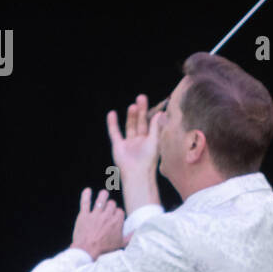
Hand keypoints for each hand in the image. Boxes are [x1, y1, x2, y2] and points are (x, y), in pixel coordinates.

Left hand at [71, 187, 125, 260]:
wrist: (86, 252)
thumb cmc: (103, 249)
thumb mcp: (120, 244)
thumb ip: (130, 236)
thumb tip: (138, 231)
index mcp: (116, 221)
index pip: (119, 211)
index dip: (116, 214)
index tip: (114, 219)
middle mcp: (107, 216)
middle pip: (111, 204)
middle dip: (110, 206)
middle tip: (106, 211)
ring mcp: (95, 215)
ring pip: (101, 199)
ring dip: (103, 195)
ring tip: (103, 195)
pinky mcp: (84, 216)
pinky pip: (85, 202)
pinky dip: (86, 195)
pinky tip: (87, 190)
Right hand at [106, 94, 162, 214]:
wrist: (136, 173)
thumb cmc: (148, 160)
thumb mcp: (154, 141)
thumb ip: (156, 127)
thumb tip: (161, 112)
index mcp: (150, 139)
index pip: (150, 123)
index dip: (151, 112)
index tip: (154, 102)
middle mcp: (139, 140)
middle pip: (140, 122)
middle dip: (141, 110)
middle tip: (141, 97)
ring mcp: (128, 143)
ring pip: (129, 126)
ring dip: (131, 116)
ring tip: (133, 105)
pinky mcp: (118, 146)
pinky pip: (114, 133)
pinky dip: (112, 124)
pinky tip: (111, 114)